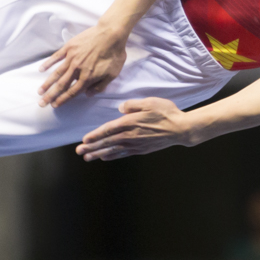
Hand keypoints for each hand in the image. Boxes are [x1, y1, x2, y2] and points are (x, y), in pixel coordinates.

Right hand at [38, 23, 127, 107]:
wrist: (111, 34)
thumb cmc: (114, 54)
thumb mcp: (112, 74)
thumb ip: (100, 86)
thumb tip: (88, 95)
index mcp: (87, 78)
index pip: (72, 92)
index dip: (62, 100)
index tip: (54, 105)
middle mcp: (77, 69)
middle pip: (61, 86)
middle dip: (50, 96)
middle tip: (41, 103)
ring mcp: (71, 58)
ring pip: (56, 73)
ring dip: (47, 83)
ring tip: (39, 91)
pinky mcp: (69, 47)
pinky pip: (56, 57)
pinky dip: (48, 63)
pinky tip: (41, 69)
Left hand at [76, 98, 194, 160]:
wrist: (180, 129)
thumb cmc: (166, 113)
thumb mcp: (150, 102)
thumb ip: (133, 105)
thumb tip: (120, 108)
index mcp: (130, 123)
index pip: (108, 130)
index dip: (95, 135)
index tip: (84, 139)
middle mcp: (130, 136)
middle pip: (107, 142)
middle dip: (91, 147)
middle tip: (79, 151)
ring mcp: (135, 145)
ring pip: (113, 150)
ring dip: (98, 154)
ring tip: (87, 157)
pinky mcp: (141, 150)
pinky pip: (123, 154)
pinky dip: (112, 156)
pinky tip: (104, 157)